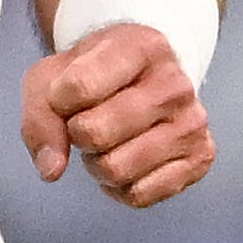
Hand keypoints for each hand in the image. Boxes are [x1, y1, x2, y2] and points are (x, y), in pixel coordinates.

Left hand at [19, 23, 214, 209]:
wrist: (142, 77)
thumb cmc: (93, 75)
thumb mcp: (53, 77)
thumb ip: (41, 116)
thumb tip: (52, 169)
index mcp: (141, 47)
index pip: (78, 87)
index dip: (57, 101)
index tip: (67, 95)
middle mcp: (175, 84)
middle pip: (95, 133)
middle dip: (78, 135)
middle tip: (88, 123)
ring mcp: (193, 122)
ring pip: (117, 169)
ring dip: (97, 165)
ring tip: (107, 144)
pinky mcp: (201, 158)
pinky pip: (140, 195)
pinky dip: (121, 188)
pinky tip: (126, 162)